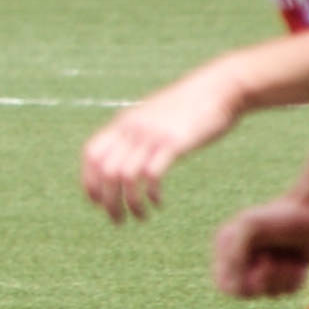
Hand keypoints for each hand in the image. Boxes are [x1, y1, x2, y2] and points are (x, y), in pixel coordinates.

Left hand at [81, 66, 244, 222]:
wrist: (219, 88)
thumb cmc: (189, 106)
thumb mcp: (154, 116)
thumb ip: (137, 133)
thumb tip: (126, 157)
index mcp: (124, 122)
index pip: (91, 155)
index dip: (89, 181)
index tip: (98, 202)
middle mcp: (132, 128)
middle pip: (105, 171)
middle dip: (108, 202)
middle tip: (118, 220)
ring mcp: (152, 135)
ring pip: (125, 177)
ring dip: (130, 203)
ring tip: (141, 216)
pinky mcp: (173, 143)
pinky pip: (151, 174)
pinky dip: (151, 194)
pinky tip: (159, 202)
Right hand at [213, 194, 308, 298]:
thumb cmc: (283, 218)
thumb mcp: (251, 229)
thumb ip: (234, 254)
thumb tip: (238, 283)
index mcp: (228, 247)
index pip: (224, 284)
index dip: (240, 284)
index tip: (256, 270)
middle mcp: (243, 259)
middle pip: (245, 293)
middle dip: (263, 282)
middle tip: (275, 265)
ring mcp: (263, 267)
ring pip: (268, 293)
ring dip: (282, 279)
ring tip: (290, 260)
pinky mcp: (284, 273)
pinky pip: (285, 292)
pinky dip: (294, 281)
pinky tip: (298, 264)